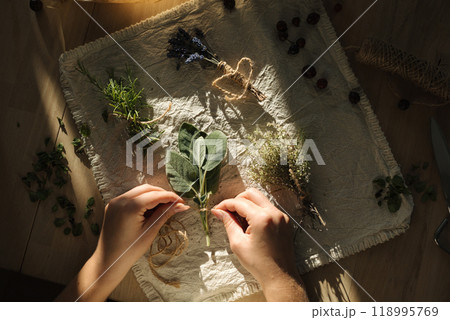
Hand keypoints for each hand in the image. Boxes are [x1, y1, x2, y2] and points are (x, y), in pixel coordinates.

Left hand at [56, 184, 188, 300]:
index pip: (156, 195)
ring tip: (164, 207)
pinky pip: (131, 196)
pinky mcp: (112, 205)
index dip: (170, 197)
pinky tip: (150, 209)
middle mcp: (121, 200)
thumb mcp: (150, 231)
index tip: (182, 202)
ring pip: (139, 191)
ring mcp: (115, 201)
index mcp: (130, 207)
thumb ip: (165, 214)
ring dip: (153, 195)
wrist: (109, 260)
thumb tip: (182, 206)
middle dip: (162, 194)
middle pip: (147, 189)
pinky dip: (142, 199)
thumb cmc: (130, 250)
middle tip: (175, 203)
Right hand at [211, 188, 307, 300]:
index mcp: (262, 218)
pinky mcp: (285, 221)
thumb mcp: (238, 243)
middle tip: (228, 212)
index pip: (239, 202)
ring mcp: (282, 216)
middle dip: (237, 200)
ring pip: (261, 199)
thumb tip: (218, 211)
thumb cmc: (258, 263)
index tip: (217, 210)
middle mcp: (274, 213)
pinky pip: (268, 208)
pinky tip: (250, 224)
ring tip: (239, 220)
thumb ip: (228, 223)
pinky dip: (257, 210)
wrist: (280, 276)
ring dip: (248, 205)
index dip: (226, 204)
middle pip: (252, 194)